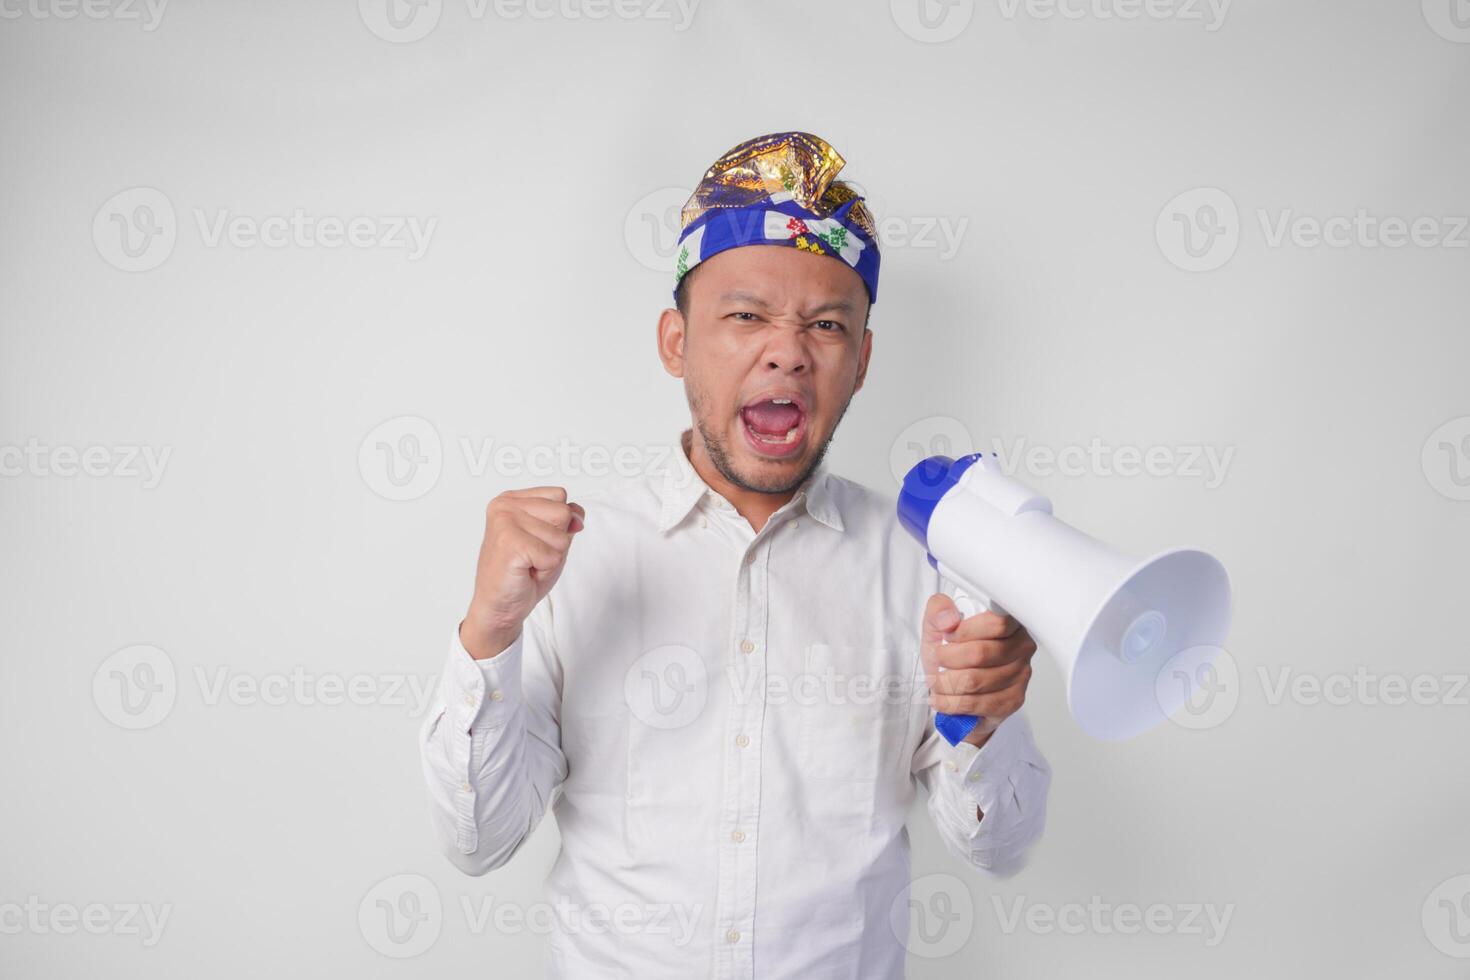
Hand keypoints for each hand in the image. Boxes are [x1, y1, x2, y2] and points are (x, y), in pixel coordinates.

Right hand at [460, 486, 585, 659]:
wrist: (500, 606)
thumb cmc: (522, 573)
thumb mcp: (551, 538)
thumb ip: (567, 519)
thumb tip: (577, 515)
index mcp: (511, 499)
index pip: (559, 496)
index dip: (558, 523)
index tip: (535, 540)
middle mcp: (504, 506)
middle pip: (563, 513)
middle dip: (556, 540)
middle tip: (533, 555)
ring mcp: (505, 523)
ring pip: (561, 536)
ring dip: (550, 557)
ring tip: (529, 564)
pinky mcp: (510, 544)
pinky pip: (554, 555)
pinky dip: (545, 569)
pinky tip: (525, 572)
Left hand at [920, 592, 1037, 746]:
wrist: (951, 682)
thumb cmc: (950, 651)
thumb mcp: (938, 623)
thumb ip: (939, 610)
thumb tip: (948, 620)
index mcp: (1009, 621)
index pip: (996, 623)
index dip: (965, 631)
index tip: (947, 636)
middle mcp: (1021, 647)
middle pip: (981, 653)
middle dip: (948, 658)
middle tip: (936, 659)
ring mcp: (1020, 675)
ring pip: (976, 680)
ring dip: (946, 683)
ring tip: (935, 681)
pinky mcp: (1012, 700)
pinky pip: (978, 703)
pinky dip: (952, 702)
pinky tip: (943, 697)